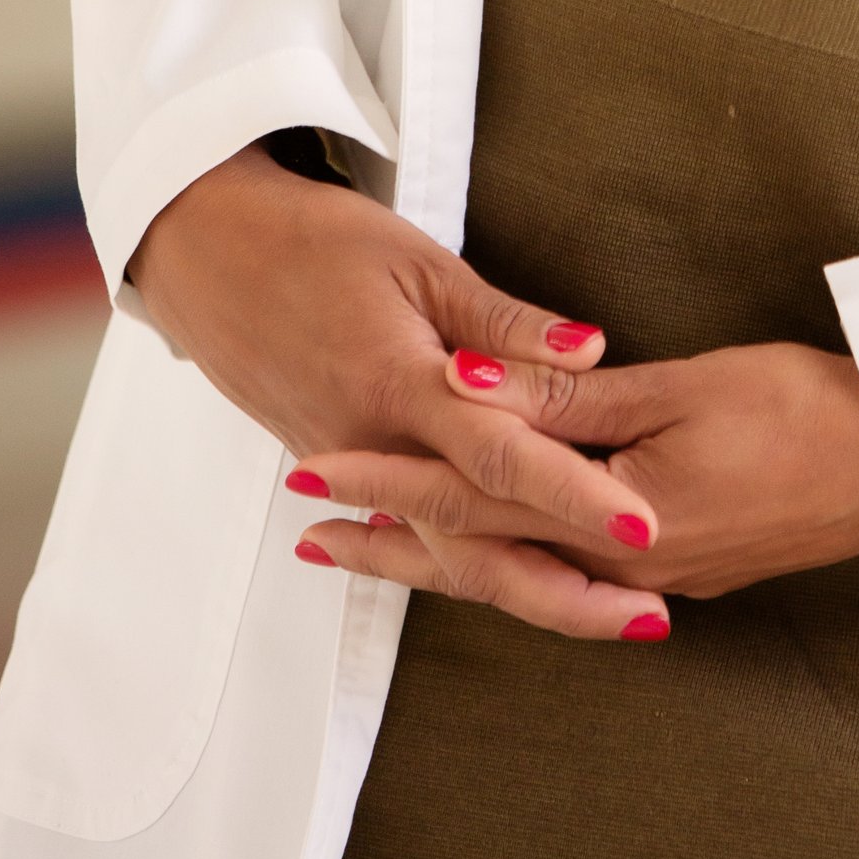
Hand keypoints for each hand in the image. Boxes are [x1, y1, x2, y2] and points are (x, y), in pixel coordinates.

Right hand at [128, 145, 671, 639]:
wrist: (210, 257)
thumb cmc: (318, 241)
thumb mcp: (418, 261)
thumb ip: (502, 321)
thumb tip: (592, 350)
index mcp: (399, 384)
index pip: (502, 455)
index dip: (574, 495)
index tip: (643, 528)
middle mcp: (372, 447)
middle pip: (477, 540)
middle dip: (565, 586)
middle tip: (649, 615)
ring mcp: (348, 471)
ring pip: (444, 555)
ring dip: (526, 590)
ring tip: (604, 616)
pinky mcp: (336, 473)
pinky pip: (407, 538)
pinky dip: (461, 569)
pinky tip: (516, 591)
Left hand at [292, 340, 858, 606]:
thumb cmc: (806, 412)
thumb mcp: (683, 385)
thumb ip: (575, 398)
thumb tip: (477, 390)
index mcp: (611, 513)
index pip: (473, 493)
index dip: (390, 477)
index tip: (319, 467)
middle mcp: (619, 559)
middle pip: (479, 547)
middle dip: (389, 535)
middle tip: (310, 525)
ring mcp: (652, 572)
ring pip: (518, 567)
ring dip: (440, 556)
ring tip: (375, 545)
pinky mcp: (682, 564)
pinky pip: (566, 573)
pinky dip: (509, 562)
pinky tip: (496, 557)